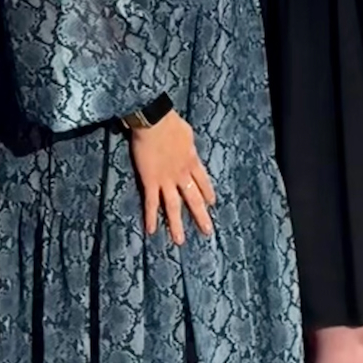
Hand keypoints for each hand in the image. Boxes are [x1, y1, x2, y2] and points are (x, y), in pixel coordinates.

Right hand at [129, 109, 216, 245]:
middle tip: (207, 231)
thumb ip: (188, 145)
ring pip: (173, 206)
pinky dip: (151, 217)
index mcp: (192, 161)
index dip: (207, 192)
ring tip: (180, 241)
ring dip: (176, 224)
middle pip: (193, 198)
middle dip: (200, 215)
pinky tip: (151, 230)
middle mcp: (182, 174)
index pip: (203, 181)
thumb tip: (188, 147)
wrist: (155, 121)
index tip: (212, 203)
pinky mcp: (150, 181)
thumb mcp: (188, 134)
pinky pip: (151, 203)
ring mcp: (166, 180)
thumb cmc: (171, 122)